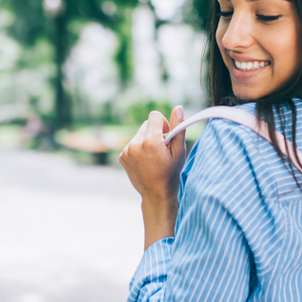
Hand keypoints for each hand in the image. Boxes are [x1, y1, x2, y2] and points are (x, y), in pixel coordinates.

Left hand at [119, 105, 185, 249]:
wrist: (156, 194)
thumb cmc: (171, 173)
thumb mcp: (179, 150)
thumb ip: (178, 127)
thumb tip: (178, 107)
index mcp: (150, 141)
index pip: (154, 116)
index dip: (163, 122)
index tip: (167, 133)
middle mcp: (135, 144)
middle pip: (146, 125)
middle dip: (154, 132)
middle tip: (162, 149)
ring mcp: (127, 151)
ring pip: (139, 135)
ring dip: (146, 141)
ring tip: (154, 157)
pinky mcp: (122, 156)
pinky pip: (132, 144)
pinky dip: (139, 149)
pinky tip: (146, 161)